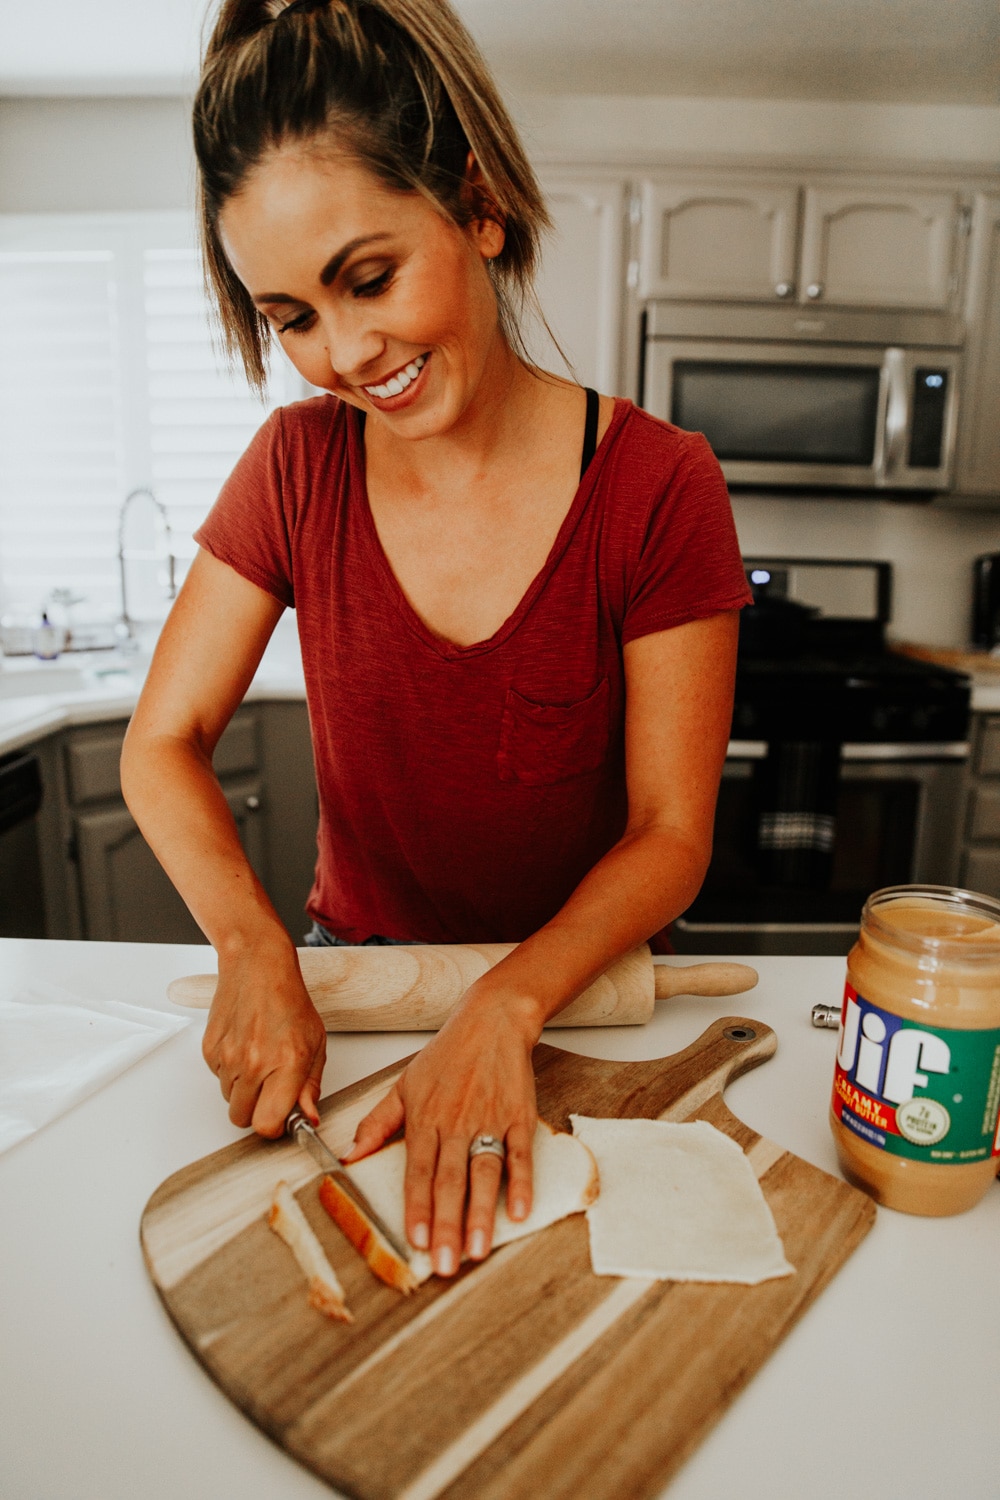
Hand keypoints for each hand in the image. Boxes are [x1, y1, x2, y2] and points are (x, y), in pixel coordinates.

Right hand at [202, 941, 326, 1136]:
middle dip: (257, 1111)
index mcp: (286, 1063)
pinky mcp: (209, 1050)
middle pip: (242, 1118)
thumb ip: (310, 1086)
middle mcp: (254, 1063)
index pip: (267, 1124)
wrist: (257, 967)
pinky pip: (218, 1078)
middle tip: (270, 1088)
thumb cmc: (289, 1001)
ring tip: (259, 1059)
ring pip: (229, 1099)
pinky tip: (244, 1046)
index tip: (281, 1117)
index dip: (273, 1127)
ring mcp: (228, 1056)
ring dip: (243, 1090)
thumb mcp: (315, 1044)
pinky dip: (230, 1071)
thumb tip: (309, 1117)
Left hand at [342, 981, 541, 1276]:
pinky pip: (519, 1154)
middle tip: (444, 1264)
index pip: (417, 1171)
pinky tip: (518, 1212)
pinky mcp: (519, 1116)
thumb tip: (348, 1156)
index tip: (415, 1241)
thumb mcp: (404, 1085)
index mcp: (425, 1119)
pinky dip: (521, 1183)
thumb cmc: (448, 1054)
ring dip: (480, 1213)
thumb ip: (377, 1124)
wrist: (492, 1021)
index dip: (417, 1207)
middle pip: (449, 1180)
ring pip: (483, 1173)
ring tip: (476, 1250)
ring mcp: (489, 1120)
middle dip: (446, 1224)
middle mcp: (455, 1123)